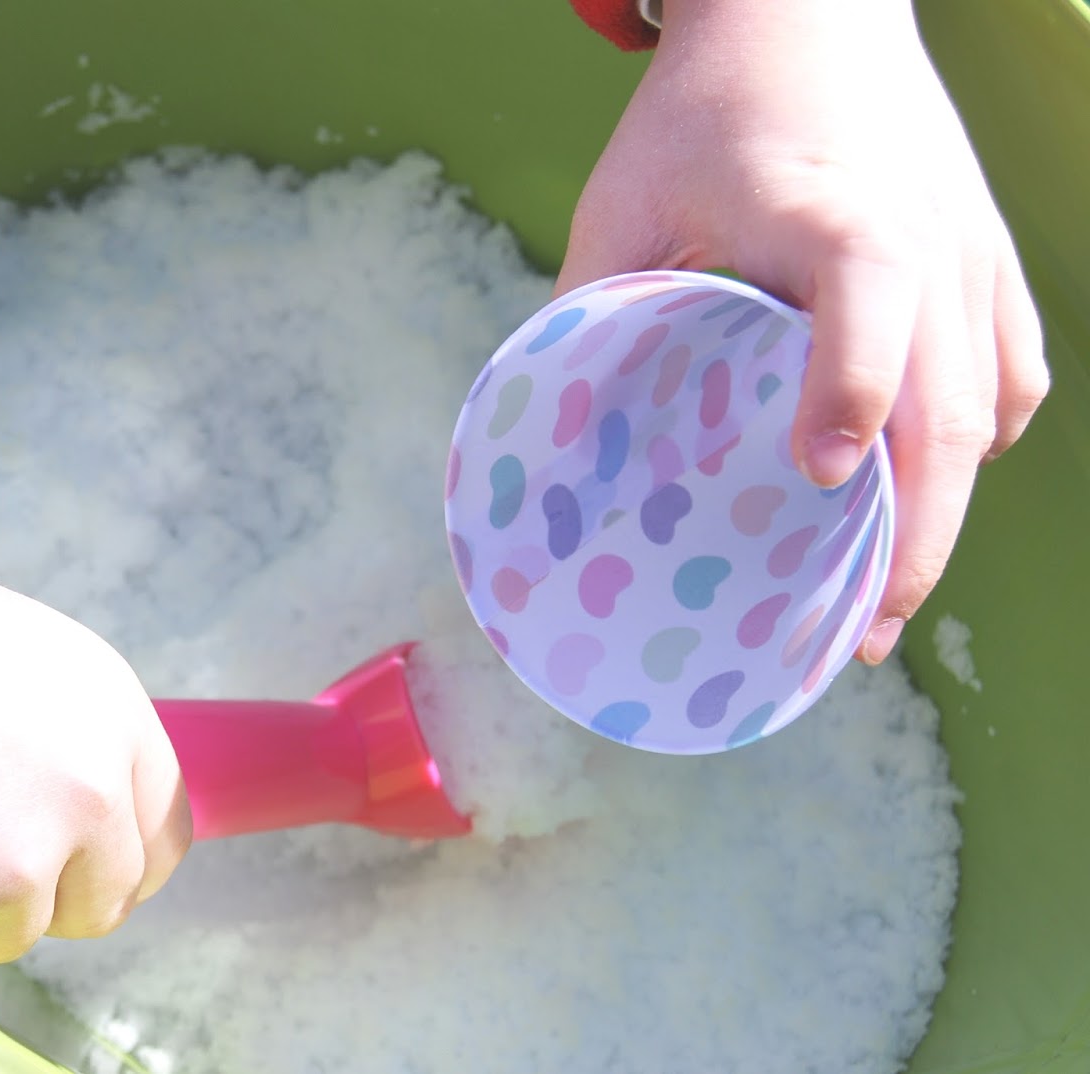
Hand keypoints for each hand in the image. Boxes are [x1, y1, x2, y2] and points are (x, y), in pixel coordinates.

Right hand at [0, 470, 190, 961]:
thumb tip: (69, 776)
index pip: (163, 831)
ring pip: (17, 930)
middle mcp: (88, 791)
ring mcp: (21, 857)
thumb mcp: (6, 643)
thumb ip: (58, 722)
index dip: (120, 858)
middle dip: (51, 895)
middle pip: (106, 899)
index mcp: (112, 714)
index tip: (88, 870)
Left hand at [556, 0, 1047, 662]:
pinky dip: (977, 448)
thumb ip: (586, 309)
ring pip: (988, 411)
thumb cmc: (706, 108)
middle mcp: (924, 240)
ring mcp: (971, 256)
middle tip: (857, 635)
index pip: (868, 301)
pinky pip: (1011, 377)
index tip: (815, 479)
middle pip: (949, 407)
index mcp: (829, 212)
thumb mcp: (623, 199)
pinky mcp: (990, 261)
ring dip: (944, 516)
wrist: (812, 10)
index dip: (850, 390)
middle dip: (911, 539)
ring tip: (885, 600)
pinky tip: (923, 493)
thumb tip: (545, 434)